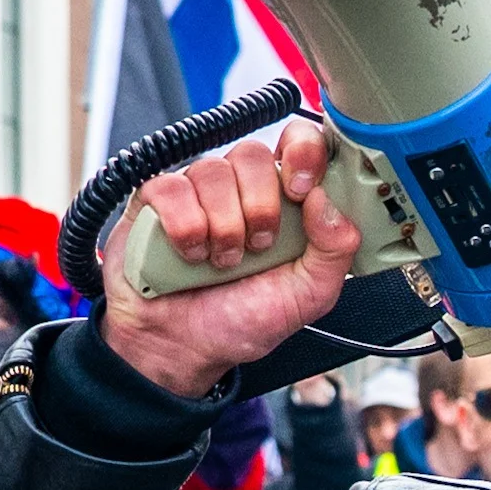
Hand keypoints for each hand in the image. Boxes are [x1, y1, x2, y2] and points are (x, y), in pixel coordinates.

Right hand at [99, 119, 360, 400]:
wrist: (183, 348)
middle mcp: (240, 186)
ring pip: (213, 171)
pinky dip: (185, 229)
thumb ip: (334, 252)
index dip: (304, 152)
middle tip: (258, 247)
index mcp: (283, 199)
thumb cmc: (242, 319)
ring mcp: (197, 189)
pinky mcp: (156, 199)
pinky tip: (190, 255)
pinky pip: (172, 189)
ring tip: (222, 263)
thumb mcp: (307, 297)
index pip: (299, 141)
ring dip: (223, 228)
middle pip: (253, 154)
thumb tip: (328, 201)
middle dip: (260, 208)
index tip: (302, 190)